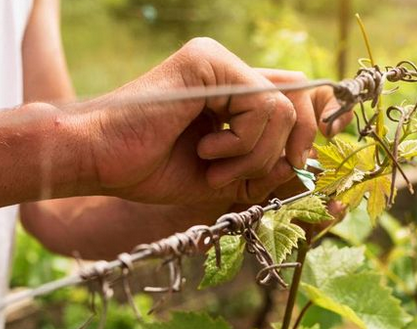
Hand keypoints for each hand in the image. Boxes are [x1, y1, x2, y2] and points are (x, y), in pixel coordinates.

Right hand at [78, 37, 318, 206]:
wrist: (103, 163)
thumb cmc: (154, 171)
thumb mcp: (223, 179)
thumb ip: (263, 169)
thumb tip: (304, 162)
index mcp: (232, 97)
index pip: (294, 96)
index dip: (313, 123)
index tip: (308, 158)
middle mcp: (229, 73)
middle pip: (299, 95)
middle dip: (294, 144)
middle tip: (257, 174)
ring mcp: (219, 63)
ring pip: (283, 108)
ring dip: (255, 155)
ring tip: (214, 166)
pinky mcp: (207, 62)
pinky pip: (260, 105)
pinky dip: (241, 144)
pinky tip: (206, 150)